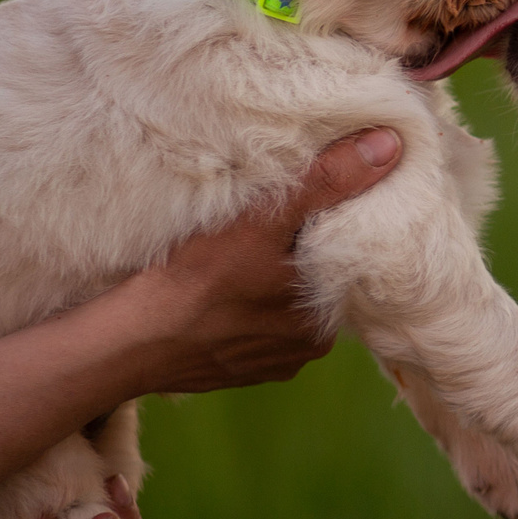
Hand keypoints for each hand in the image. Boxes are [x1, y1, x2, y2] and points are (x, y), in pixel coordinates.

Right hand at [115, 128, 403, 395]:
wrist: (129, 342)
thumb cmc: (196, 280)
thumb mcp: (264, 221)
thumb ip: (326, 184)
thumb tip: (388, 147)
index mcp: (324, 319)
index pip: (344, 266)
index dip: (332, 234)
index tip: (311, 209)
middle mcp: (304, 348)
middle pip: (313, 287)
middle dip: (297, 259)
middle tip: (269, 227)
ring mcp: (267, 363)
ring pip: (282, 309)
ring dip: (267, 285)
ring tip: (240, 257)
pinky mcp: (233, 370)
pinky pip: (251, 330)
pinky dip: (241, 310)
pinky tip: (221, 290)